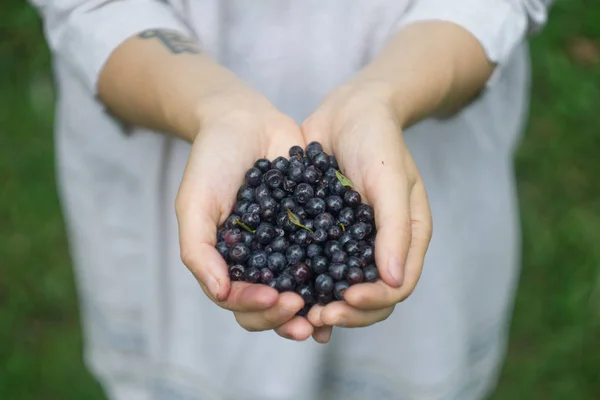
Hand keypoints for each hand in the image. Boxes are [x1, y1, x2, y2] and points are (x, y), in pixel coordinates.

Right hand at [176, 88, 313, 340]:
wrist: (244, 120)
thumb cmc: (212, 161)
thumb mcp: (194, 203)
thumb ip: (198, 249)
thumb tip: (220, 293)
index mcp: (230, 263)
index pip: (239, 301)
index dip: (256, 307)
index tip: (275, 297)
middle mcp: (260, 261)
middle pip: (271, 305)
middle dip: (285, 316)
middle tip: (304, 313)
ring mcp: (288, 246)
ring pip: (302, 288)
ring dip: (315, 306)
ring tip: (331, 311)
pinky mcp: (314, 227)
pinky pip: (327, 255)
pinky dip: (338, 271)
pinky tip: (352, 278)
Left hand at [302, 83, 432, 332]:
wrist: (349, 111)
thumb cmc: (377, 140)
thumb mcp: (389, 179)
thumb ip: (394, 228)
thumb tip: (393, 281)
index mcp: (407, 238)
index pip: (397, 286)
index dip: (374, 302)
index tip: (345, 301)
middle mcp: (381, 246)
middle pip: (371, 298)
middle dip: (347, 313)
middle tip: (317, 316)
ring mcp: (352, 241)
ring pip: (342, 288)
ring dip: (324, 305)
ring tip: (301, 313)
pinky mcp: (325, 232)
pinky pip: (317, 265)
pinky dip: (306, 284)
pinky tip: (285, 292)